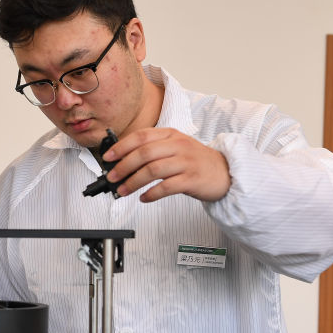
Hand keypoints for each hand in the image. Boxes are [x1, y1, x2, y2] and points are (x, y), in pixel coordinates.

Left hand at [102, 127, 229, 202]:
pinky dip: (151, 194)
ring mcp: (186, 162)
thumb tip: (123, 161)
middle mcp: (178, 145)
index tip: (108, 157)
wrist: (225, 172)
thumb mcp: (175, 147)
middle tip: (112, 178)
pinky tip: (144, 198)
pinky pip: (166, 187)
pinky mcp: (192, 179)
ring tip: (123, 191)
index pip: (141, 136)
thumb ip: (153, 150)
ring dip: (133, 182)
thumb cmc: (195, 161)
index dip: (121, 147)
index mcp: (171, 135)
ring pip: (152, 170)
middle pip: (144, 154)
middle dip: (123, 166)